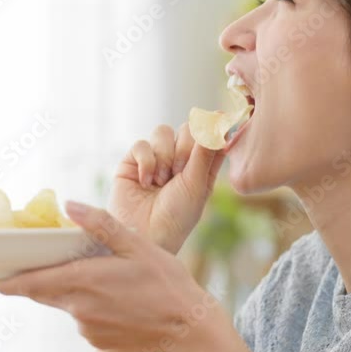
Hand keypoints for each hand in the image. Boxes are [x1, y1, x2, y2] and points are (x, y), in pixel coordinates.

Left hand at [0, 201, 223, 351]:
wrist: (188, 328)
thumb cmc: (166, 282)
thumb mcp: (136, 245)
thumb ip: (100, 225)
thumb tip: (70, 206)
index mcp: (83, 280)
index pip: (29, 283)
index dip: (4, 281)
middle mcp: (78, 307)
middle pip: (42, 291)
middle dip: (35, 277)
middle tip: (35, 261)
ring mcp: (86, 327)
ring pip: (65, 302)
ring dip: (71, 288)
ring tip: (103, 277)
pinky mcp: (96, 340)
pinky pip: (82, 318)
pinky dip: (89, 305)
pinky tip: (116, 298)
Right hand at [110, 123, 224, 252]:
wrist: (144, 236)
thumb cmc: (176, 217)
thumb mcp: (197, 183)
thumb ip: (205, 150)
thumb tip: (218, 115)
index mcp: (201, 165)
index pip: (210, 135)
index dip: (211, 130)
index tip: (214, 130)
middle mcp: (179, 159)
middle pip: (186, 128)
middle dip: (183, 149)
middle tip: (179, 173)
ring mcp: (156, 159)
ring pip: (162, 132)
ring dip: (164, 157)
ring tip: (160, 182)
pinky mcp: (132, 162)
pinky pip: (141, 144)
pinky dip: (146, 162)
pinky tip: (145, 182)